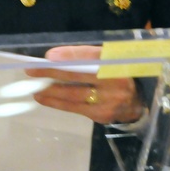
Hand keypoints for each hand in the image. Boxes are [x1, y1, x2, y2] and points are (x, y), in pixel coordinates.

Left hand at [26, 45, 144, 124]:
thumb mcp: (109, 58)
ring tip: (33, 87)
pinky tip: (44, 98)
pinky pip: (75, 108)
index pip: (92, 56)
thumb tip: (55, 57)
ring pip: (74, 95)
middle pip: (79, 76)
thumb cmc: (117, 72)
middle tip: (32, 70)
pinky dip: (57, 103)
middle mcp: (116, 80)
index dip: (70, 56)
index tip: (49, 57)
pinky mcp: (102, 115)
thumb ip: (87, 55)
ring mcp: (110, 101)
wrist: (138, 102)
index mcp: (119, 60)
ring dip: (51, 91)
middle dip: (52, 73)